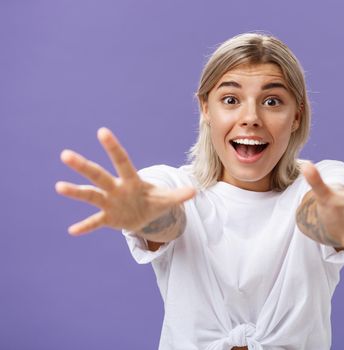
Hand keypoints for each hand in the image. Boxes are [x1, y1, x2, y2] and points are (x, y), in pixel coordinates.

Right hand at [56, 127, 195, 234]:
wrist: (144, 217)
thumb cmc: (153, 202)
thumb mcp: (166, 199)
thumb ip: (178, 195)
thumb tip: (194, 191)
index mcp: (132, 180)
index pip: (122, 161)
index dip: (113, 148)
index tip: (102, 132)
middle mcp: (116, 188)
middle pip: (99, 175)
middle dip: (83, 166)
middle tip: (66, 154)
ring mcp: (110, 203)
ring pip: (91, 195)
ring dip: (76, 192)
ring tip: (59, 186)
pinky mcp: (107, 218)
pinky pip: (94, 222)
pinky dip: (85, 226)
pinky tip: (73, 231)